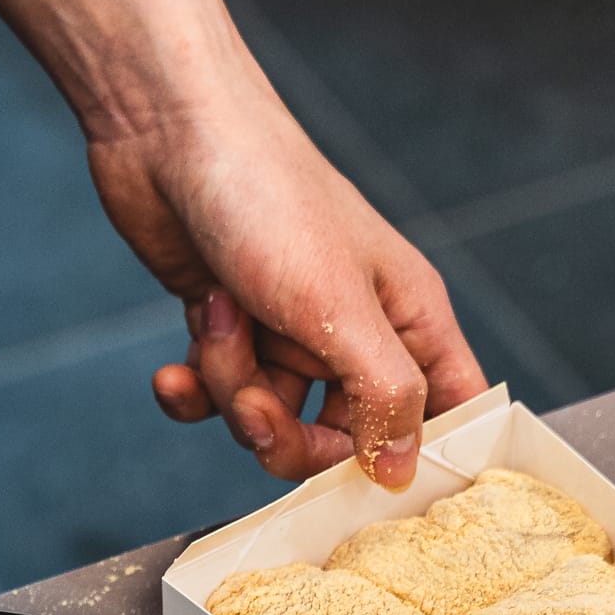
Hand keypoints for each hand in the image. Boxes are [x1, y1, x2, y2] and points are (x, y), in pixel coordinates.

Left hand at [89, 85, 486, 489]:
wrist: (169, 133)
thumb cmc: (267, 197)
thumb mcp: (338, 309)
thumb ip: (382, 393)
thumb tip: (405, 466)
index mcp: (407, 316)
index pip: (446, 408)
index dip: (417, 455)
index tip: (372, 481)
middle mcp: (353, 328)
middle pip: (340, 438)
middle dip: (286, 436)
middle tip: (254, 405)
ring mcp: (286, 330)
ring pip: (268, 418)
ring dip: (230, 389)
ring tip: (219, 322)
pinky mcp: (228, 327)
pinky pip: (214, 397)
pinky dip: (191, 390)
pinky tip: (172, 369)